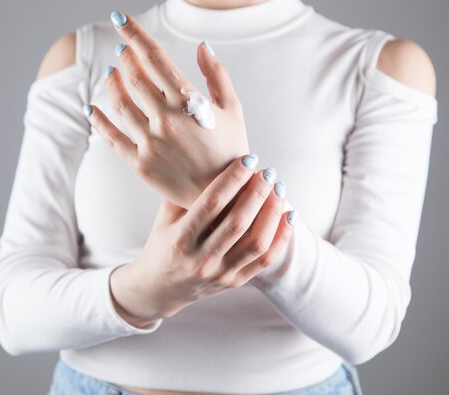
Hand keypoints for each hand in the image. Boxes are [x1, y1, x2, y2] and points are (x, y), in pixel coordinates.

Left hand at [85, 11, 249, 208]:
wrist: (224, 198)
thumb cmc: (231, 151)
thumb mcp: (234, 110)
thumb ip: (217, 75)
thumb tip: (202, 45)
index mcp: (190, 103)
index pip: (156, 58)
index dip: (136, 34)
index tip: (120, 19)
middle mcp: (167, 120)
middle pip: (134, 77)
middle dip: (125, 57)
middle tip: (122, 48)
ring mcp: (150, 143)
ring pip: (120, 103)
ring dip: (111, 82)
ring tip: (111, 73)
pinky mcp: (139, 164)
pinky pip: (111, 137)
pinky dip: (99, 120)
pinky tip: (92, 107)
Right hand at [109, 155, 295, 325]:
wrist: (159, 289)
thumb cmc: (163, 244)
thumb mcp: (165, 218)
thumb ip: (186, 193)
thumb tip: (214, 158)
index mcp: (181, 239)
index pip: (212, 204)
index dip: (233, 179)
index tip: (248, 159)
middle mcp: (201, 259)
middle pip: (238, 222)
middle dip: (257, 192)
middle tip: (268, 172)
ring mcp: (220, 273)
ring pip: (257, 242)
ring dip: (272, 212)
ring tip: (279, 190)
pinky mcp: (235, 282)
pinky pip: (265, 260)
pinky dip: (282, 236)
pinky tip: (289, 214)